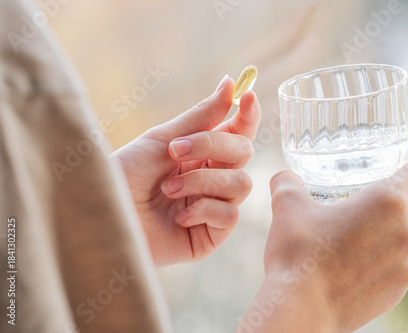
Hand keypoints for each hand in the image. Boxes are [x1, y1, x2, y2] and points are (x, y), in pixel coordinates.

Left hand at [113, 76, 260, 265]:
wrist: (103, 213)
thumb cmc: (125, 174)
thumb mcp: (161, 140)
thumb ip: (200, 117)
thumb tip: (230, 84)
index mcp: (201, 154)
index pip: (237, 132)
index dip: (247, 114)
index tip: (249, 96)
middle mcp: (211, 179)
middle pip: (244, 153)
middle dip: (213, 146)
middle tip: (174, 150)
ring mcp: (212, 207)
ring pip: (241, 184)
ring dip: (202, 181)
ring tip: (167, 189)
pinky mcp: (210, 236)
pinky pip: (230, 215)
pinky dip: (204, 210)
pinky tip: (178, 217)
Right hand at [237, 147, 407, 332]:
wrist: (302, 309)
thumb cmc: (298, 254)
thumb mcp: (288, 207)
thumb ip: (287, 184)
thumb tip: (284, 177)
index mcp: (387, 203)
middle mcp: (406, 232)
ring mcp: (407, 264)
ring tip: (377, 223)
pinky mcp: (399, 289)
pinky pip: (406, 262)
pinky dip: (394, 251)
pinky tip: (366, 254)